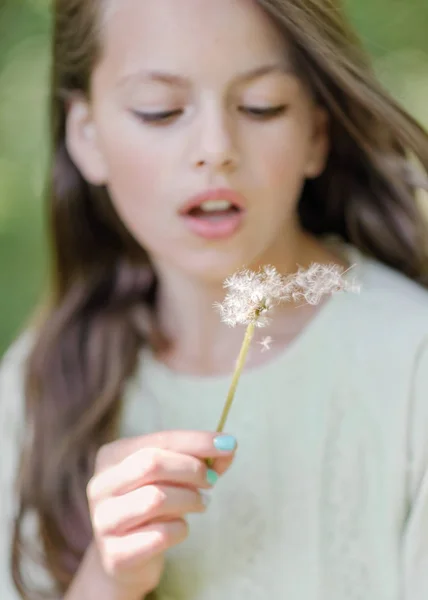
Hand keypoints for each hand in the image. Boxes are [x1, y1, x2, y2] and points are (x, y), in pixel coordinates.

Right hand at [86, 431, 236, 596]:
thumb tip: (229, 446)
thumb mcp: (172, 477)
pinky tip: (181, 528)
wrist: (126, 559)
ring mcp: (103, 520)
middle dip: (191, 469)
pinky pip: (159, 535)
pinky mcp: (115, 554)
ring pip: (155, 499)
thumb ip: (198, 460)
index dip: (197, 441)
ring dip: (189, 499)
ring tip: (201, 503)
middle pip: (151, 464)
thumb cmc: (152, 508)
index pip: (159, 440)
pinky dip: (180, 529)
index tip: (229, 443)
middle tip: (212, 480)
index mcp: (112, 456)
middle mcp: (100, 485)